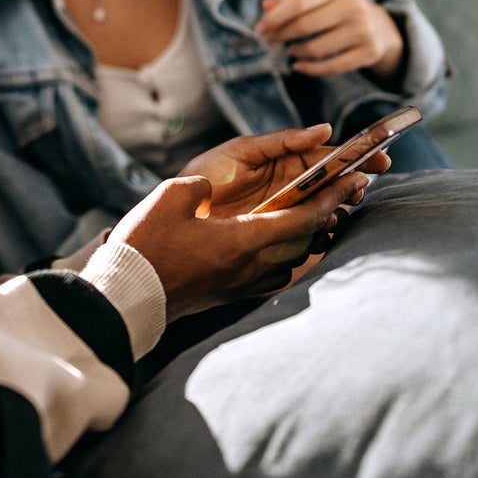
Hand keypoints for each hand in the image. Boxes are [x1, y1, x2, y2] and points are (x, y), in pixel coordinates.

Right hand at [112, 128, 386, 321]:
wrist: (125, 298)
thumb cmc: (145, 247)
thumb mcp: (171, 198)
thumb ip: (202, 187)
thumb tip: (213, 190)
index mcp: (243, 241)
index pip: (302, 218)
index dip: (330, 197)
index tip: (353, 180)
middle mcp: (252, 266)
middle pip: (306, 240)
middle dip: (329, 214)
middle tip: (346, 191)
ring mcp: (243, 284)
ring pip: (294, 259)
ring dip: (311, 236)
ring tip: (320, 214)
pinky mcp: (232, 294)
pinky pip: (275, 272)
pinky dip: (289, 254)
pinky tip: (282, 243)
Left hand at [178, 124, 384, 218]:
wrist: (178, 214)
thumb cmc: (208, 175)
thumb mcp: (242, 151)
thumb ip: (283, 140)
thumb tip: (324, 129)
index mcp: (286, 163)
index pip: (327, 158)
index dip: (354, 157)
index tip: (378, 159)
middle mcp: (291, 189)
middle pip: (333, 186)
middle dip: (353, 185)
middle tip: (361, 188)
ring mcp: (286, 214)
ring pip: (325, 212)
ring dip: (337, 210)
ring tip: (338, 209)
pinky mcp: (278, 238)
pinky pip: (307, 237)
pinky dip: (319, 234)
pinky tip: (320, 230)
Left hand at [257, 0, 403, 80]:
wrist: (379, 25)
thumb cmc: (336, 9)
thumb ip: (290, 1)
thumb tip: (265, 6)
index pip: (298, 3)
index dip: (275, 18)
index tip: (259, 29)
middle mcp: (352, 5)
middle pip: (304, 26)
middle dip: (280, 35)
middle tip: (267, 41)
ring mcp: (363, 30)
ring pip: (316, 49)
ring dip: (294, 52)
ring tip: (288, 50)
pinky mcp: (369, 52)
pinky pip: (331, 67)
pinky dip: (309, 69)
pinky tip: (298, 65)